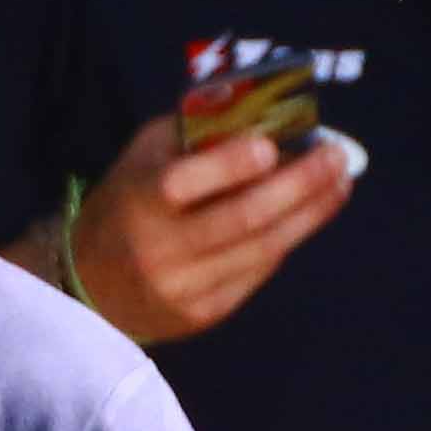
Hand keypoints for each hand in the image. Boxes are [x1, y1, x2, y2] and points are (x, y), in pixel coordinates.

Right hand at [63, 115, 355, 342]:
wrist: (89, 285)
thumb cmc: (127, 203)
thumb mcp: (144, 156)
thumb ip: (196, 133)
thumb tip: (266, 116)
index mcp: (139, 201)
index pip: (184, 183)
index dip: (230, 165)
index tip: (271, 145)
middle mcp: (160, 249)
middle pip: (243, 218)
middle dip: (300, 185)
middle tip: (338, 158)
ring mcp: (184, 287)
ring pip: (263, 249)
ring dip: (310, 214)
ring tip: (340, 183)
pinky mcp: (204, 314)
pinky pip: (259, 273)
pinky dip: (288, 239)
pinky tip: (308, 215)